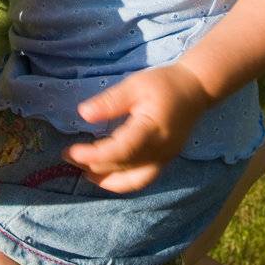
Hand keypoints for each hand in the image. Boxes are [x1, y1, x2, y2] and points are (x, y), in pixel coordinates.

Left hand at [63, 62, 210, 192]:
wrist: (196, 89)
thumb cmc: (164, 83)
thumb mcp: (135, 85)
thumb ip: (110, 102)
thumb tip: (83, 114)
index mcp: (152, 129)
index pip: (120, 151)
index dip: (94, 155)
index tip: (71, 151)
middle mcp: (160, 151)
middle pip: (123, 167)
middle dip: (93, 164)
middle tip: (68, 156)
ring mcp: (164, 159)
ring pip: (132, 181)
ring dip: (106, 179)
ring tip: (83, 171)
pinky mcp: (164, 161)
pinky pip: (141, 179)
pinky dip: (121, 181)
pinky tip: (105, 174)